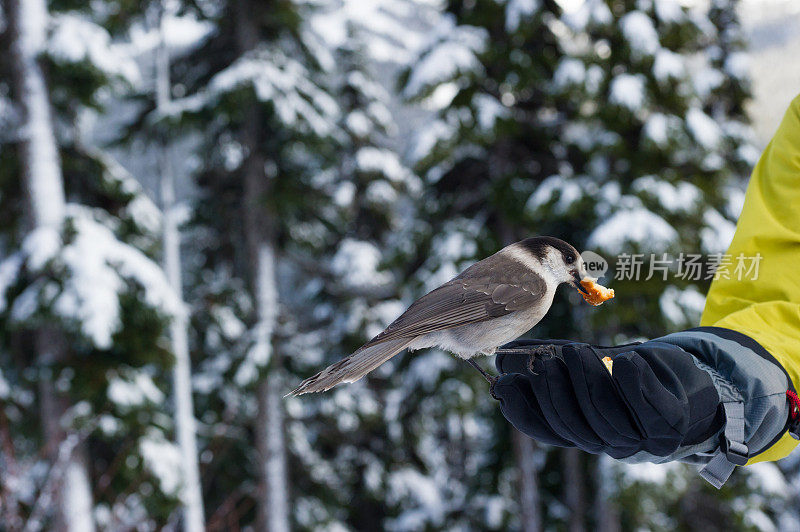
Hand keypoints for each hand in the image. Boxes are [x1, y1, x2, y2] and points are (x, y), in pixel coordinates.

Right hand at [491, 339, 723, 458]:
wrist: (686, 387)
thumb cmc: (627, 374)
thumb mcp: (585, 369)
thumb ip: (548, 368)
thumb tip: (502, 365)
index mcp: (584, 432)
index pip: (547, 431)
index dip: (524, 411)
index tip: (508, 384)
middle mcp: (609, 443)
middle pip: (574, 425)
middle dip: (556, 391)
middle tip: (547, 360)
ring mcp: (640, 438)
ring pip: (606, 416)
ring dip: (588, 380)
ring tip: (576, 349)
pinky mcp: (669, 424)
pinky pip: (648, 408)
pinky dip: (633, 383)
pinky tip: (624, 359)